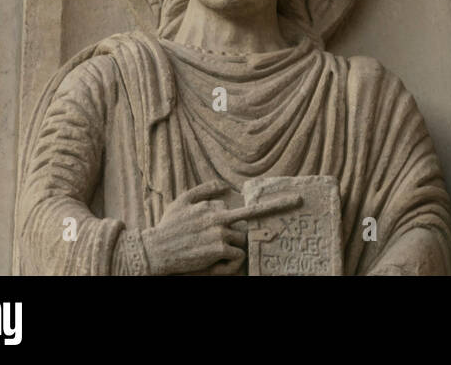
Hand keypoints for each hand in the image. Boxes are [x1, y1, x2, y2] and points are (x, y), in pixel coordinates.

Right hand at [139, 179, 300, 275]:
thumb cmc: (166, 228)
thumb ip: (203, 190)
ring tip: (207, 255)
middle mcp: (220, 217)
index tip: (297, 201)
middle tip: (222, 244)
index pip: (247, 208)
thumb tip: (224, 186)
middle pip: (244, 230)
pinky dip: (228, 263)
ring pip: (240, 244)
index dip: (273, 207)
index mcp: (213, 207)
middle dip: (237, 239)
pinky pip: (236, 256)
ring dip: (230, 252)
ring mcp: (219, 233)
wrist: (154, 251)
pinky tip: (212, 264)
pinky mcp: (217, 249)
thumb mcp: (181, 202)